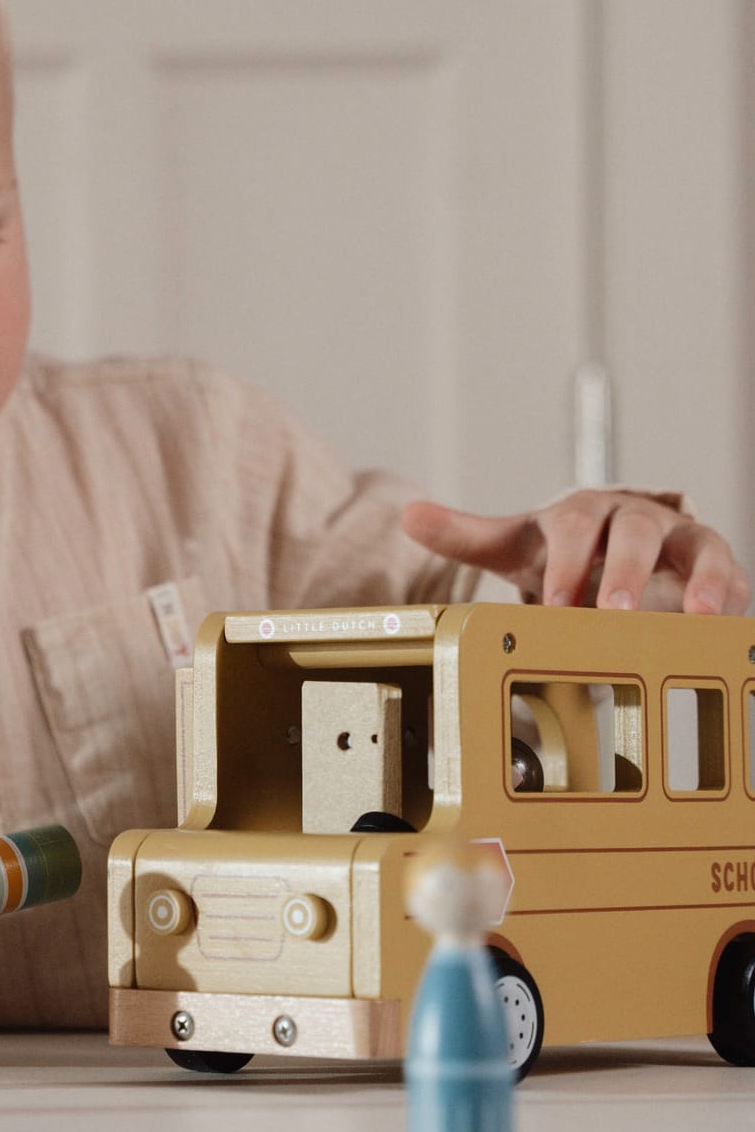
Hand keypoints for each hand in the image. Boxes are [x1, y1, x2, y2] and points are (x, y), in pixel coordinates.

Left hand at [401, 491, 748, 614]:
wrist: (613, 549)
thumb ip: (464, 533)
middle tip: (613, 613)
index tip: (557, 604)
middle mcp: (635, 518)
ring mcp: (679, 539)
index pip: (576, 525)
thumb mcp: (514, 543)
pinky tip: (723, 620)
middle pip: (637, 530)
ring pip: (698, 544)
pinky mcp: (712, 565)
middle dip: (627, 572)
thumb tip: (408, 514)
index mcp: (583, 511)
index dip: (568, 562)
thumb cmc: (564, 549)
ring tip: (696, 613)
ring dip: (698, 577)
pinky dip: (730, 593)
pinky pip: (731, 572)